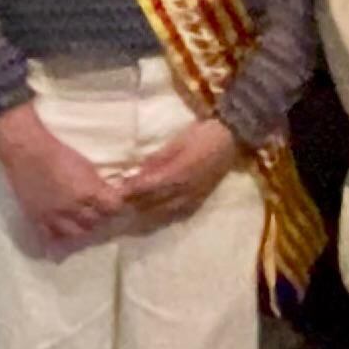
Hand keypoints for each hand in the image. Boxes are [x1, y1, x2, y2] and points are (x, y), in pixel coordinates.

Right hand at [0, 102, 127, 248]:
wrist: (28, 153)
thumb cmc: (59, 154)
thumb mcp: (86, 166)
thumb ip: (97, 185)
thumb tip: (109, 195)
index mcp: (88, 192)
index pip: (113, 208)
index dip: (116, 206)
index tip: (114, 203)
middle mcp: (73, 208)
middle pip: (97, 222)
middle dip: (101, 217)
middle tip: (99, 211)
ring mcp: (54, 217)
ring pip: (77, 234)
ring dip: (83, 227)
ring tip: (83, 220)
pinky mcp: (38, 220)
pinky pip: (52, 237)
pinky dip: (61, 235)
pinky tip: (64, 229)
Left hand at [110, 115, 241, 220]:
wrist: (234, 138)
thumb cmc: (204, 133)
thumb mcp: (177, 141)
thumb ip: (157, 159)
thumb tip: (137, 172)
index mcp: (177, 175)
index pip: (146, 188)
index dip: (129, 191)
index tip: (114, 191)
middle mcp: (184, 192)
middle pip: (152, 204)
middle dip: (134, 204)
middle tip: (118, 203)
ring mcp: (193, 198)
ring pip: (163, 213)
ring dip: (146, 212)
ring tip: (132, 209)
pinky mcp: (200, 201)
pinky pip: (177, 213)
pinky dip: (162, 215)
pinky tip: (154, 212)